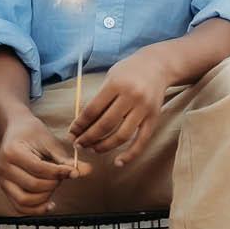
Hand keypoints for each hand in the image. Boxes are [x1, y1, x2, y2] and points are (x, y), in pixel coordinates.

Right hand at [0, 112, 90, 213]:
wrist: (16, 130)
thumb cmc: (34, 134)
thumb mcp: (50, 143)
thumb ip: (66, 160)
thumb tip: (88, 171)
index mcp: (12, 151)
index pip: (39, 169)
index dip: (59, 173)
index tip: (74, 172)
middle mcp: (3, 168)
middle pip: (33, 186)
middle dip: (53, 184)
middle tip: (62, 175)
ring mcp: (2, 180)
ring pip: (25, 200)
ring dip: (45, 197)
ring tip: (54, 184)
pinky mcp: (5, 189)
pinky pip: (20, 207)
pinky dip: (36, 209)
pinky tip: (50, 203)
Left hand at [70, 47, 171, 165]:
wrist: (158, 65)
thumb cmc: (128, 71)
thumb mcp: (110, 77)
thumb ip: (98, 99)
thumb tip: (81, 124)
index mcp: (116, 84)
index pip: (92, 110)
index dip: (79, 125)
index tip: (72, 133)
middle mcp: (131, 96)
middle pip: (105, 125)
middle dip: (88, 138)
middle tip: (78, 145)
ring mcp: (144, 109)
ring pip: (121, 136)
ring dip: (104, 147)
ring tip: (92, 150)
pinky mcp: (154, 118)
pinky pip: (141, 141)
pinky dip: (129, 155)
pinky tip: (117, 162)